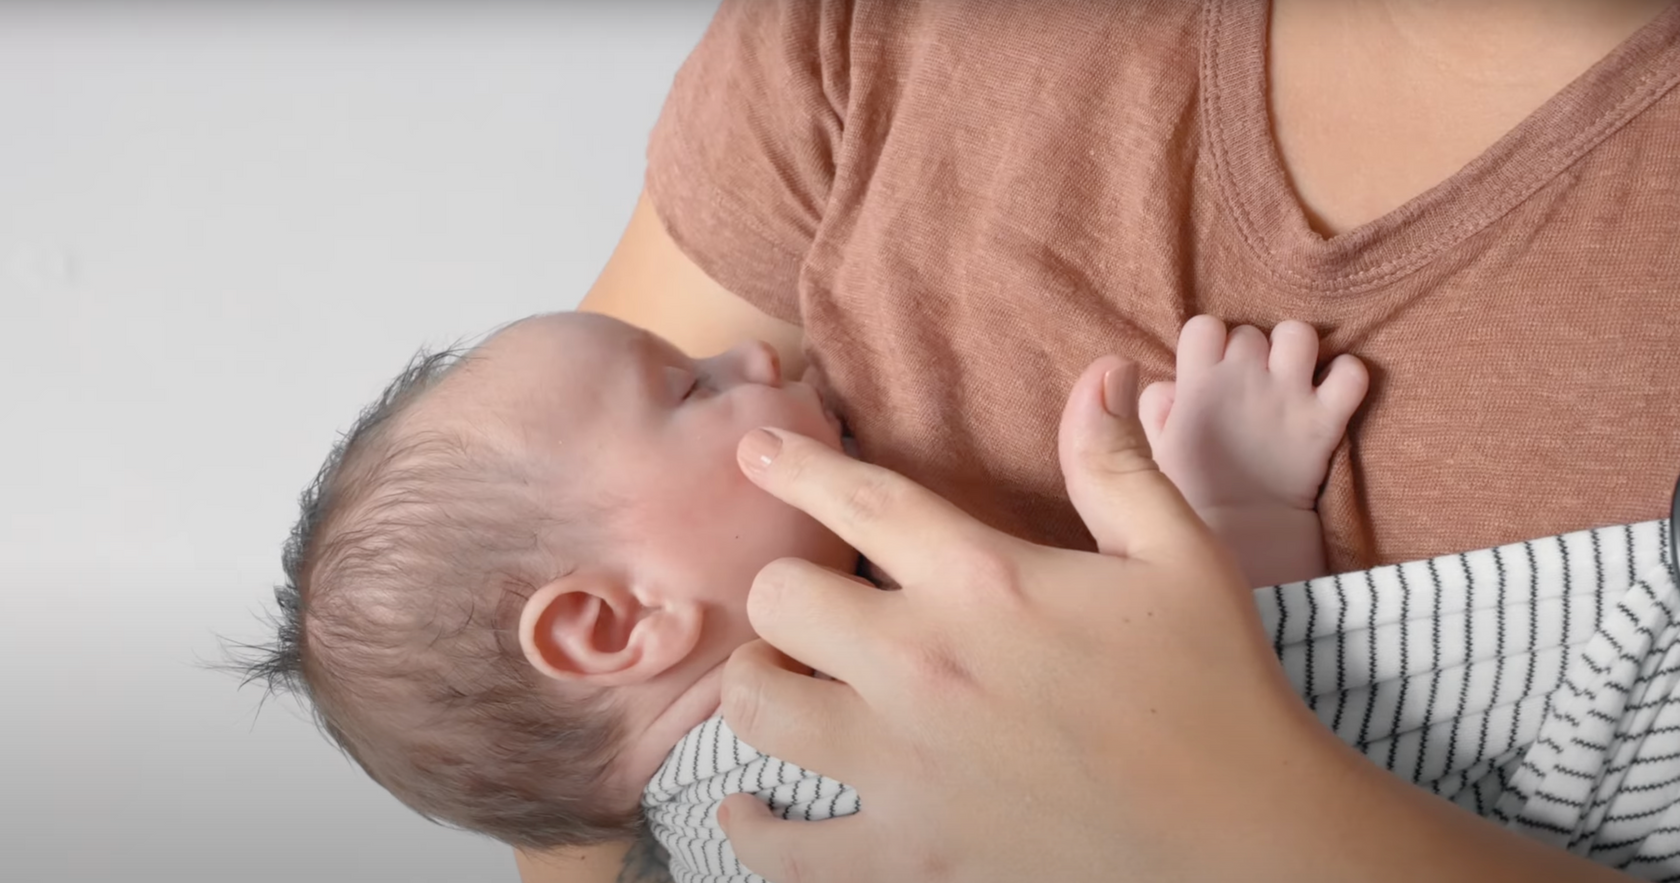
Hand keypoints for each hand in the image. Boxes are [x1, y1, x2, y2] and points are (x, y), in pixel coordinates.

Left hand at [715, 357, 1359, 880]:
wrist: (1248, 836)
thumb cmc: (1217, 686)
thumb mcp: (1179, 555)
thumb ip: (1117, 464)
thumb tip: (1099, 375)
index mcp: (984, 580)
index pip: (858, 499)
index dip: (794, 467)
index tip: (754, 453)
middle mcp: (924, 666)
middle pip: (780, 600)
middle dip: (784, 591)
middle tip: (809, 606)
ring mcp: (907, 769)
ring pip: (758, 710)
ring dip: (757, 689)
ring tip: (782, 683)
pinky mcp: (910, 858)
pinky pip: (788, 851)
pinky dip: (755, 829)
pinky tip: (750, 808)